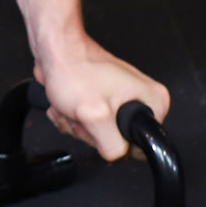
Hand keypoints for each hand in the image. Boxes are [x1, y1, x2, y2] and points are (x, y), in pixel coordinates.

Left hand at [35, 41, 169, 161]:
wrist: (53, 50)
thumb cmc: (73, 70)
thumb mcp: (95, 116)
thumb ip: (112, 145)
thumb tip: (118, 156)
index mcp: (153, 102)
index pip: (141, 146)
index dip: (115, 141)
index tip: (101, 124)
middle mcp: (140, 100)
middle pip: (116, 141)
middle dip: (90, 131)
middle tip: (82, 111)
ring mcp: (119, 99)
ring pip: (97, 134)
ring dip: (76, 124)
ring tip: (72, 104)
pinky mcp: (100, 99)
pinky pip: (86, 124)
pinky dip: (70, 117)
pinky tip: (66, 103)